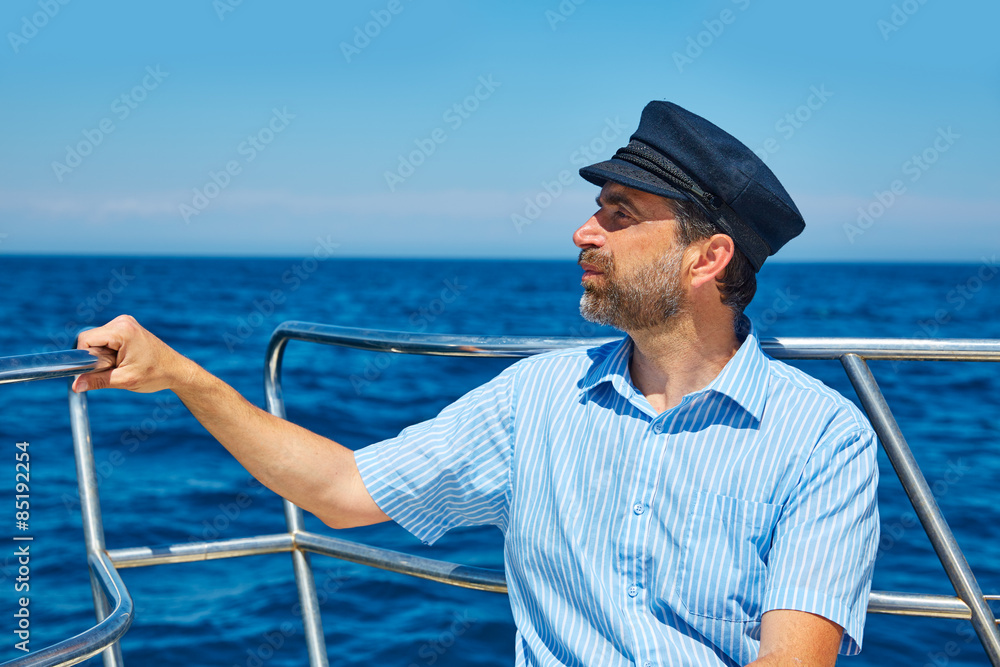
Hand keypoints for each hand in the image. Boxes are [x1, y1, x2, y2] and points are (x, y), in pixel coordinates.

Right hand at [72, 315, 192, 393]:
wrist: (176, 371)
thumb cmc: (155, 374)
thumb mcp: (125, 380)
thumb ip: (97, 381)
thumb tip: (75, 386)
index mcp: (122, 330)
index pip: (86, 339)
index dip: (84, 357)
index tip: (94, 371)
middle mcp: (122, 321)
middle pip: (91, 339)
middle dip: (96, 357)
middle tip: (116, 369)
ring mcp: (125, 323)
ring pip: (97, 341)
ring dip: (103, 356)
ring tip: (123, 365)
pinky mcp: (126, 328)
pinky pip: (106, 340)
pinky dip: (110, 352)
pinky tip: (125, 360)